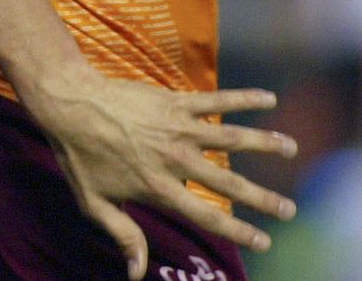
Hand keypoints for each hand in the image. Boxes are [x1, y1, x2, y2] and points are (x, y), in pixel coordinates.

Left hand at [30, 74, 296, 279]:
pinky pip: (216, 99)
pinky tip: (268, 97)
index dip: (239, 229)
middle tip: (290, 209)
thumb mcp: (93, 203)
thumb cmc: (78, 155)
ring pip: (231, 137)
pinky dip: (243, 98)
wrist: (69, 103)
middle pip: (228, 181)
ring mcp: (177, 128)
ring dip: (264, 142)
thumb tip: (135, 274)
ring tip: (292, 147)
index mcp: (159, 188)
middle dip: (262, 198)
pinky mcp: (174, 101)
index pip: (207, 215)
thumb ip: (121, 236)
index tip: (265, 240)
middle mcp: (175, 159)